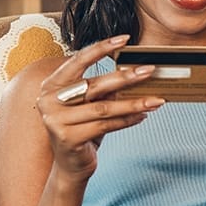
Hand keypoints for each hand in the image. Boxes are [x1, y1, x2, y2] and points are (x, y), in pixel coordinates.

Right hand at [36, 34, 166, 181]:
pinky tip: (142, 116)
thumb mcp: (89, 106)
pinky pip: (105, 126)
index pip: (78, 60)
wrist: (70, 166)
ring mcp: (56, 120)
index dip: (101, 48)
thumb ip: (102, 90)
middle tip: (150, 71)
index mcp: (52, 85)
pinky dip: (127, 120)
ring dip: (133, 103)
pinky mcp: (68, 138)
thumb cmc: (81, 129)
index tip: (124, 39)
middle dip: (125, 77)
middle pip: (94, 85)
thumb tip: (135, 72)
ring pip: (103, 108)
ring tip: (156, 100)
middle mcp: (49, 100)